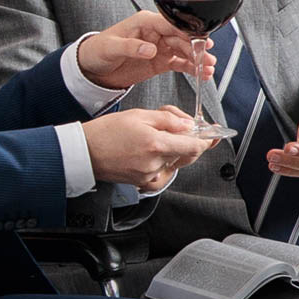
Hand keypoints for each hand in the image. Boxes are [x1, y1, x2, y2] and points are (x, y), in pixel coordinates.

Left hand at [77, 11, 214, 88]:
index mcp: (145, 22)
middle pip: (182, 37)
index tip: (199, 41)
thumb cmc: (98, 51)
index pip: (171, 24)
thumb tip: (150, 49)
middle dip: (196, 48)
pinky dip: (190, 68)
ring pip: (184, 50)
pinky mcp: (160, 61)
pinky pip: (179, 63)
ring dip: (197, 59)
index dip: (187, 32)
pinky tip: (201, 74)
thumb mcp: (111, 47)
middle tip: (208, 59)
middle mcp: (155, 32)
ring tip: (209, 68)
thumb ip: (131, 47)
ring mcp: (160, 47)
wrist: (92, 68)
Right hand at [83, 106, 213, 191]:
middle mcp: (154, 163)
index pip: (194, 145)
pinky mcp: (144, 183)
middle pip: (189, 154)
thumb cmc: (107, 132)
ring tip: (159, 136)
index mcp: (155, 144)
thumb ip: (168, 120)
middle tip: (187, 129)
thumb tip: (189, 125)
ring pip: (176, 161)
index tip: (214, 135)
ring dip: (176, 148)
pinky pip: (165, 172)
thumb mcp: (140, 115)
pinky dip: (166, 160)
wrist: (85, 152)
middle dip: (192, 140)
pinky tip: (154, 150)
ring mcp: (150, 175)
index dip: (207, 139)